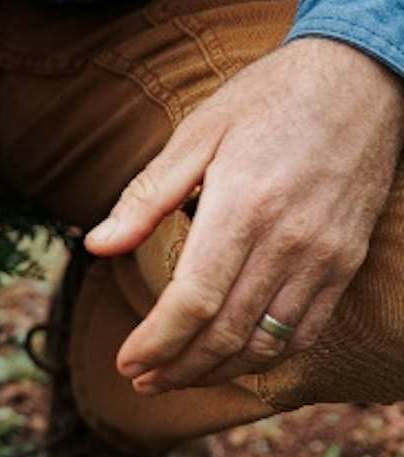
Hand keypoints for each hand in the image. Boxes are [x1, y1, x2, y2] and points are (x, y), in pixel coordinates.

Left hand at [84, 38, 403, 393]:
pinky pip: (303, 331)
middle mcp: (287, 240)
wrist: (361, 77)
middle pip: (225, 333)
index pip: (194, 302)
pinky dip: (264, 358)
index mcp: (243, 206)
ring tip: (176, 377)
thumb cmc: (269, 99)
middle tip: (141, 379)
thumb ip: (146, 196)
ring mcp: (322, 256)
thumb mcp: (198, 132)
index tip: (125, 360)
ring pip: (264, 344)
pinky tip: (231, 359)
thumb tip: (95, 245)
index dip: (156, 343)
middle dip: (176, 368)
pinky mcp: (344, 263)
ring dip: (214, 372)